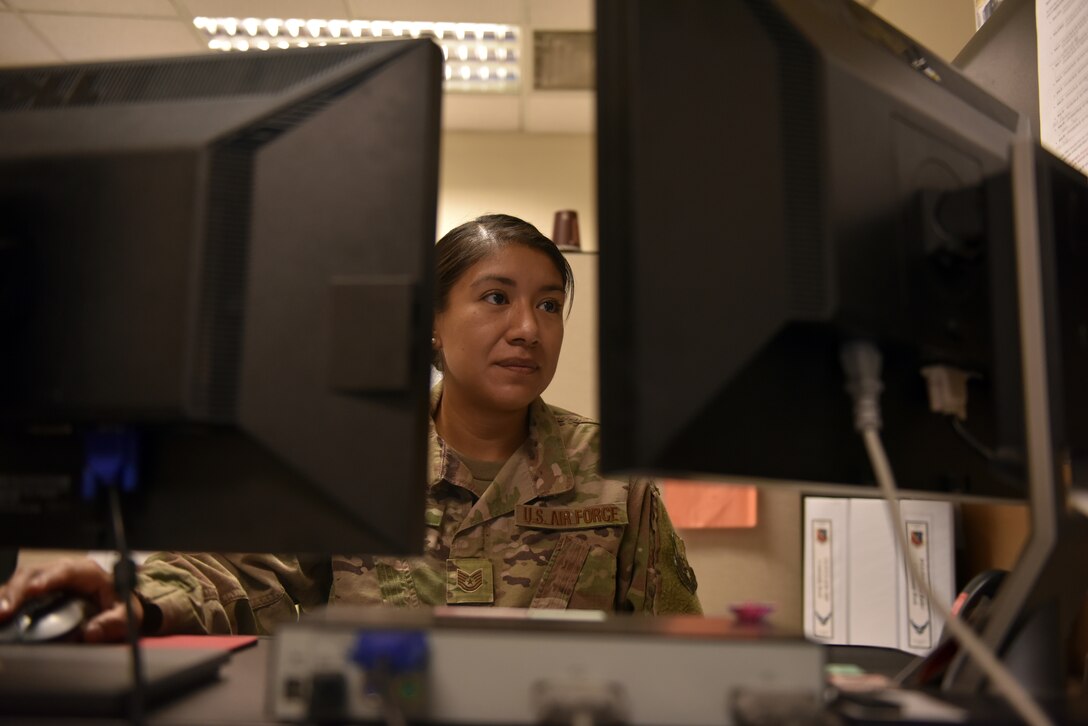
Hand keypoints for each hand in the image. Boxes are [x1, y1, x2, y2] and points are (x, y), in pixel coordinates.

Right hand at [0, 557, 143, 642]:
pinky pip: (14, 593)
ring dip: (6, 597)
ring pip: (19, 582)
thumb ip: (114, 622)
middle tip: (5, 612)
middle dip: (17, 591)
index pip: (65, 571)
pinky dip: (5, 602)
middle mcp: (61, 572)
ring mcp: (45, 581)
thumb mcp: (126, 615)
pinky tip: (1, 617)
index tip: (34, 590)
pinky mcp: (34, 594)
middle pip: (34, 573)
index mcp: (86, 572)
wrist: (114, 608)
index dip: (48, 579)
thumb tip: (91, 632)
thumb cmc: (118, 607)